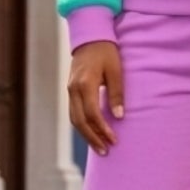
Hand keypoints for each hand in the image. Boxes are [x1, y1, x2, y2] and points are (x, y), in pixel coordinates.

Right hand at [67, 41, 123, 155]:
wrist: (89, 37)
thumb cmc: (106, 52)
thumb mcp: (115, 70)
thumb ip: (116, 93)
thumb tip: (119, 117)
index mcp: (85, 84)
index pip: (92, 114)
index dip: (102, 129)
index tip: (114, 140)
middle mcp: (73, 90)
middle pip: (80, 121)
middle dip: (93, 138)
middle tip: (105, 151)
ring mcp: (70, 91)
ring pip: (74, 119)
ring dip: (86, 135)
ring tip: (99, 147)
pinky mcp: (71, 91)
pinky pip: (74, 113)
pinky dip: (82, 126)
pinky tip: (92, 133)